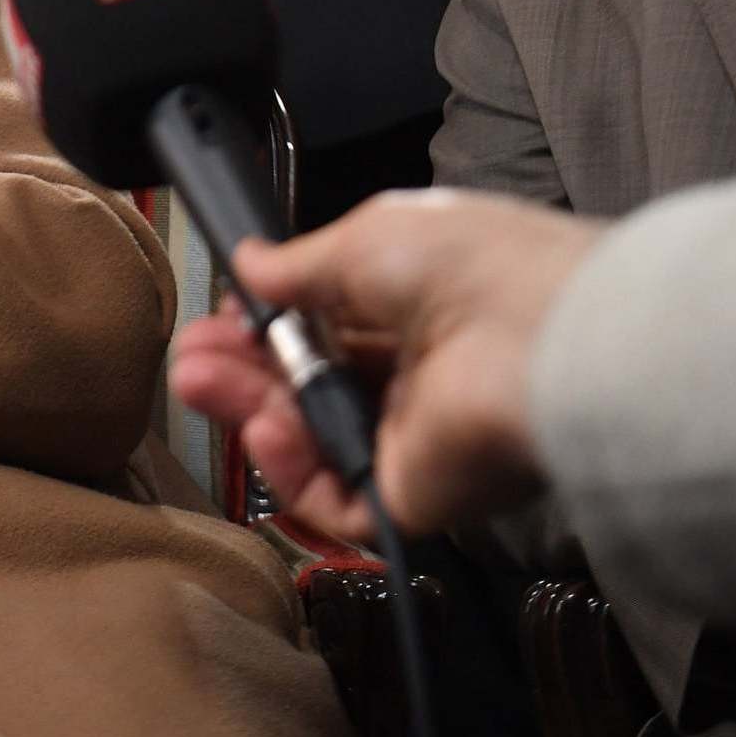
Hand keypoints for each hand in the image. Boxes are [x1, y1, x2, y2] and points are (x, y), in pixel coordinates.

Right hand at [167, 189, 602, 543]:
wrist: (545, 335)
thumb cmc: (475, 267)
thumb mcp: (367, 238)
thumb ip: (299, 263)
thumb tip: (248, 261)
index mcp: (417, 311)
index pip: (322, 332)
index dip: (262, 329)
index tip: (216, 319)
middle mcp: (416, 379)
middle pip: (306, 390)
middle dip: (239, 372)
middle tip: (190, 360)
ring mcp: (415, 442)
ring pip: (311, 444)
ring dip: (250, 413)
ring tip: (202, 383)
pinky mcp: (415, 497)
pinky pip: (336, 498)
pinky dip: (291, 470)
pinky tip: (265, 429)